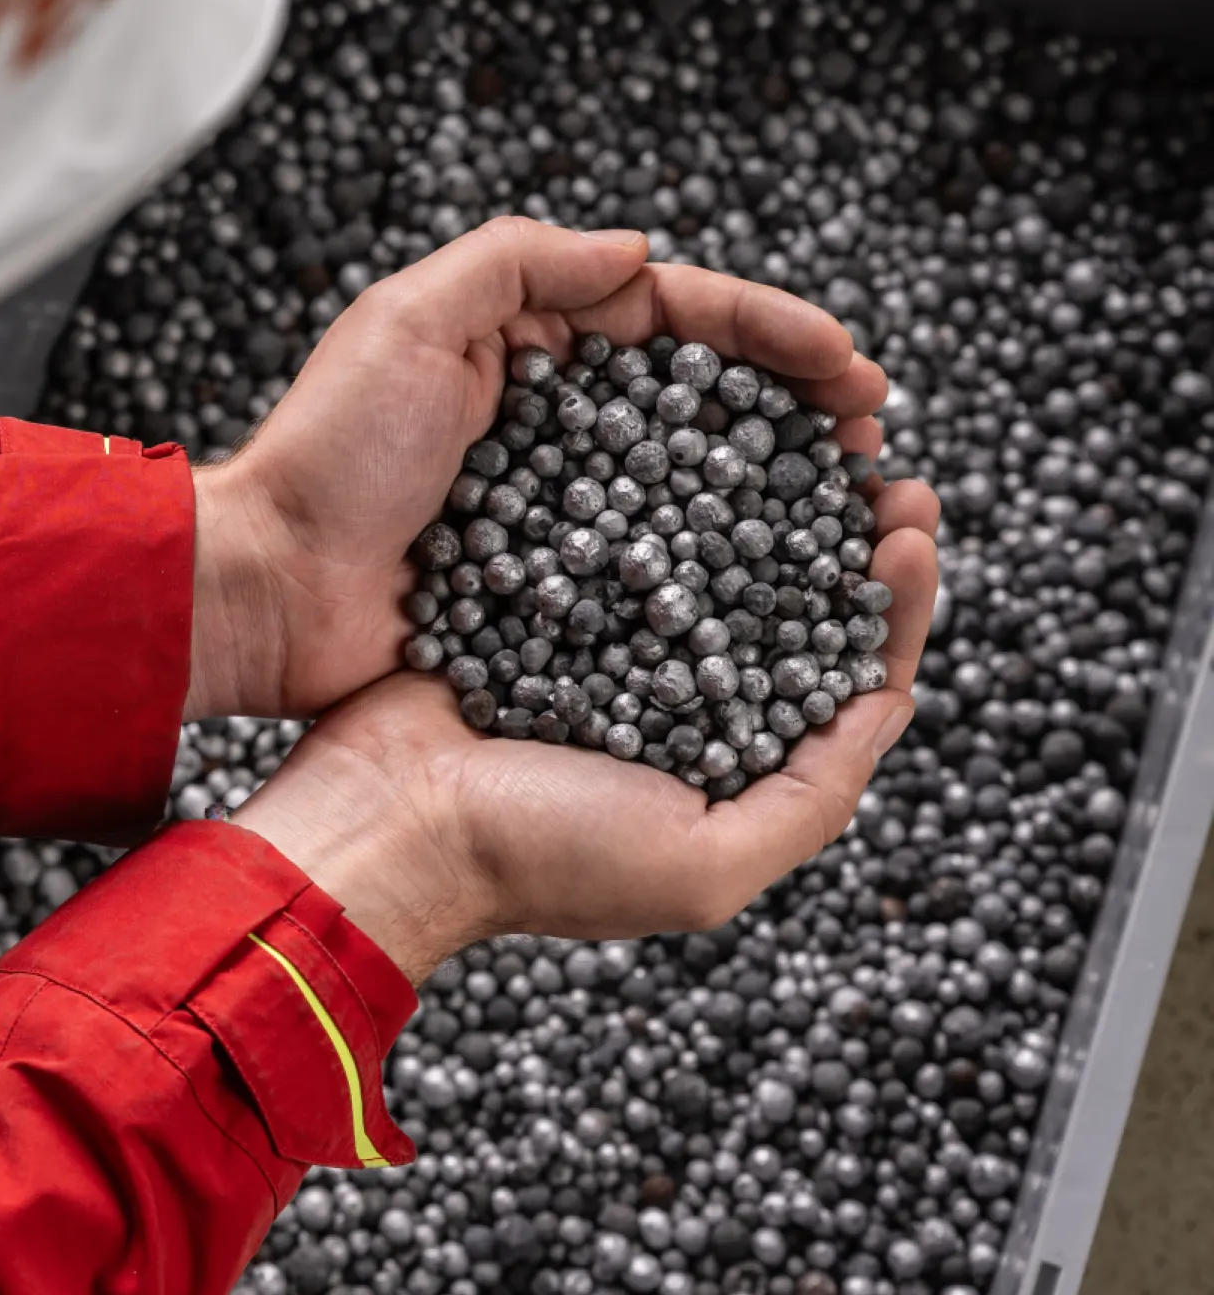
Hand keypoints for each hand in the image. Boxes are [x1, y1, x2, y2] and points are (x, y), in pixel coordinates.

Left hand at [184, 217, 893, 719]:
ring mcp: (554, 515)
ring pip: (693, 488)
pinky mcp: (548, 596)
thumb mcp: (406, 321)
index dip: (767, 333)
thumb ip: (518, 264)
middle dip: (797, 407)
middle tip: (872, 435)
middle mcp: (549, 426)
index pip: (672, 318)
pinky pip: (652, 577)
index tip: (846, 365)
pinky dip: (723, 574)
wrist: (263, 592)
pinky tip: (786, 586)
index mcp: (521, 345)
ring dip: (781, 491)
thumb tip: (640, 252)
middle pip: (702, 402)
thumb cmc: (325, 455)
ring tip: (858, 505)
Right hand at [230, 478, 939, 981]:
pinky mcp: (537, 599)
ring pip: (710, 554)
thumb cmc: (540, 858)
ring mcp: (605, 647)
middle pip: (787, 602)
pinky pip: (614, 531)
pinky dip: (661, 484)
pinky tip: (691, 435)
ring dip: (766, 491)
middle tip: (879, 461)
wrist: (384, 821)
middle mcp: (675, 703)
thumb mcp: (705, 863)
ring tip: (806, 431)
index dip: (890, 603)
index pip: (842, 678)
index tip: (910, 527)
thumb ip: (812, 796)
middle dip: (843, 529)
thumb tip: (888, 703)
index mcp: (727, 770)